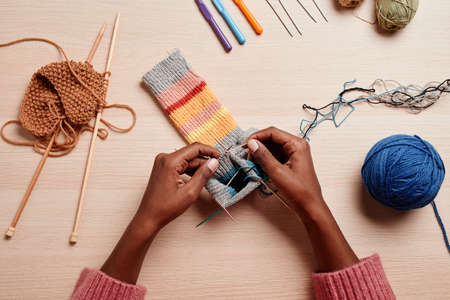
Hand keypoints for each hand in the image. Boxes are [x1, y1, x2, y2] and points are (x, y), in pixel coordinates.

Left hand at [136, 143, 219, 230]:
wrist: (149, 217)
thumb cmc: (166, 208)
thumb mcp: (190, 192)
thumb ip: (203, 175)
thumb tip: (214, 162)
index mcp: (170, 161)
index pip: (195, 148)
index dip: (209, 151)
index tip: (220, 156)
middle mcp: (164, 158)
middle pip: (190, 153)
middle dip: (204, 160)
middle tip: (216, 170)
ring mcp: (162, 162)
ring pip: (186, 159)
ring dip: (197, 166)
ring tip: (208, 176)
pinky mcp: (162, 168)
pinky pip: (180, 164)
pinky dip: (190, 170)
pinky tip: (197, 178)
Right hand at [246, 127, 357, 270]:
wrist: (310, 207)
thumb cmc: (299, 192)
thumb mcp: (277, 173)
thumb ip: (264, 156)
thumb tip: (252, 143)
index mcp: (297, 144)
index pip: (272, 132)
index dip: (256, 136)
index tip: (245, 145)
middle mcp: (296, 146)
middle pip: (272, 138)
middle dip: (258, 145)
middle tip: (247, 156)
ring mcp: (294, 153)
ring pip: (272, 146)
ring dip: (260, 152)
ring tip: (252, 162)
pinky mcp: (290, 161)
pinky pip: (275, 155)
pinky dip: (265, 159)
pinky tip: (259, 166)